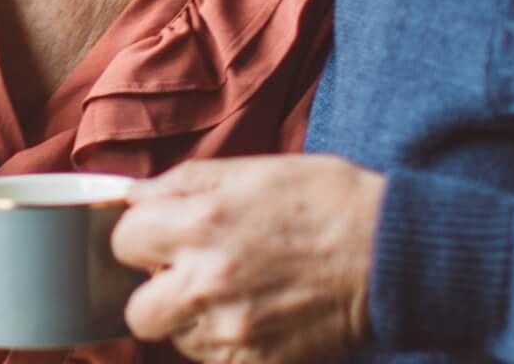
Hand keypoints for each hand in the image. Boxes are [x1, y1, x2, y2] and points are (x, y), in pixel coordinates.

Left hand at [111, 156, 385, 363]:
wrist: (389, 252)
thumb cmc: (326, 199)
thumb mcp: (253, 169)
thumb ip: (184, 182)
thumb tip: (134, 195)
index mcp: (201, 222)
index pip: (123, 242)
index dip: (144, 235)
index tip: (164, 234)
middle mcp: (208, 282)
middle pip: (136, 310)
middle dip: (157, 290)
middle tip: (189, 271)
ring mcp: (232, 331)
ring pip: (176, 339)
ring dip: (192, 318)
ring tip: (233, 290)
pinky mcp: (257, 362)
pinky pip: (214, 361)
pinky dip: (225, 342)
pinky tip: (254, 313)